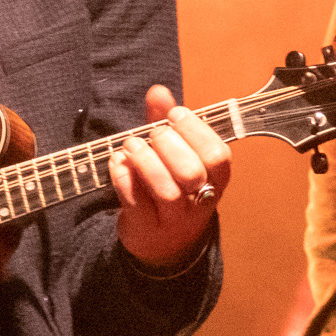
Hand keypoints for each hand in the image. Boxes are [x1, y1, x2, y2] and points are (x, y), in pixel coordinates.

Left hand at [111, 85, 231, 272]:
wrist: (164, 245)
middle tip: (152, 133)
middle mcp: (199, 202)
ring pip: (167, 192)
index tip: (174, 115)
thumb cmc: (173, 188)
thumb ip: (166, 124)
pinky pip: (137, 206)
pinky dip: (124, 180)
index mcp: (215, 180)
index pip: (218, 155)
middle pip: (192, 173)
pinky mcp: (146, 230)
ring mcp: (174, 220)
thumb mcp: (175, 155)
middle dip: (168, 145)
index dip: (196, 131)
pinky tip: (117, 162)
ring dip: (145, 162)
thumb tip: (158, 90)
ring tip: (130, 145)